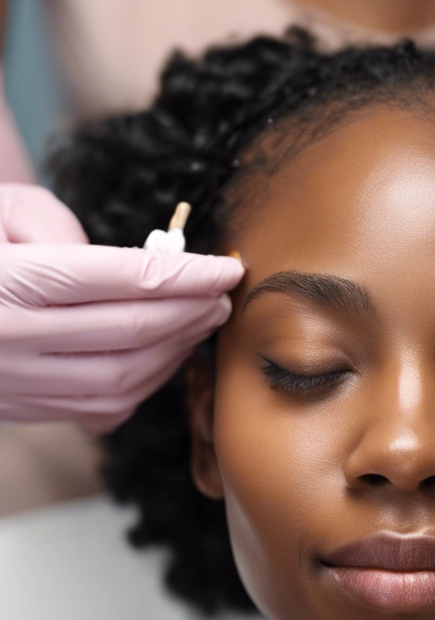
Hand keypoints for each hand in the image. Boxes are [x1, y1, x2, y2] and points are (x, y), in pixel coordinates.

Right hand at [0, 185, 243, 430]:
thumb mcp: (0, 209)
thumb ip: (59, 227)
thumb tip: (126, 274)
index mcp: (7, 282)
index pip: (120, 278)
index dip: (185, 275)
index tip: (227, 269)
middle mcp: (9, 340)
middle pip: (129, 332)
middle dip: (189, 314)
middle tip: (223, 296)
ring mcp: (14, 384)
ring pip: (121, 380)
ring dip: (173, 354)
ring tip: (200, 324)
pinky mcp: (19, 410)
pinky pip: (100, 409)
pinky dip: (143, 386)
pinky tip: (162, 358)